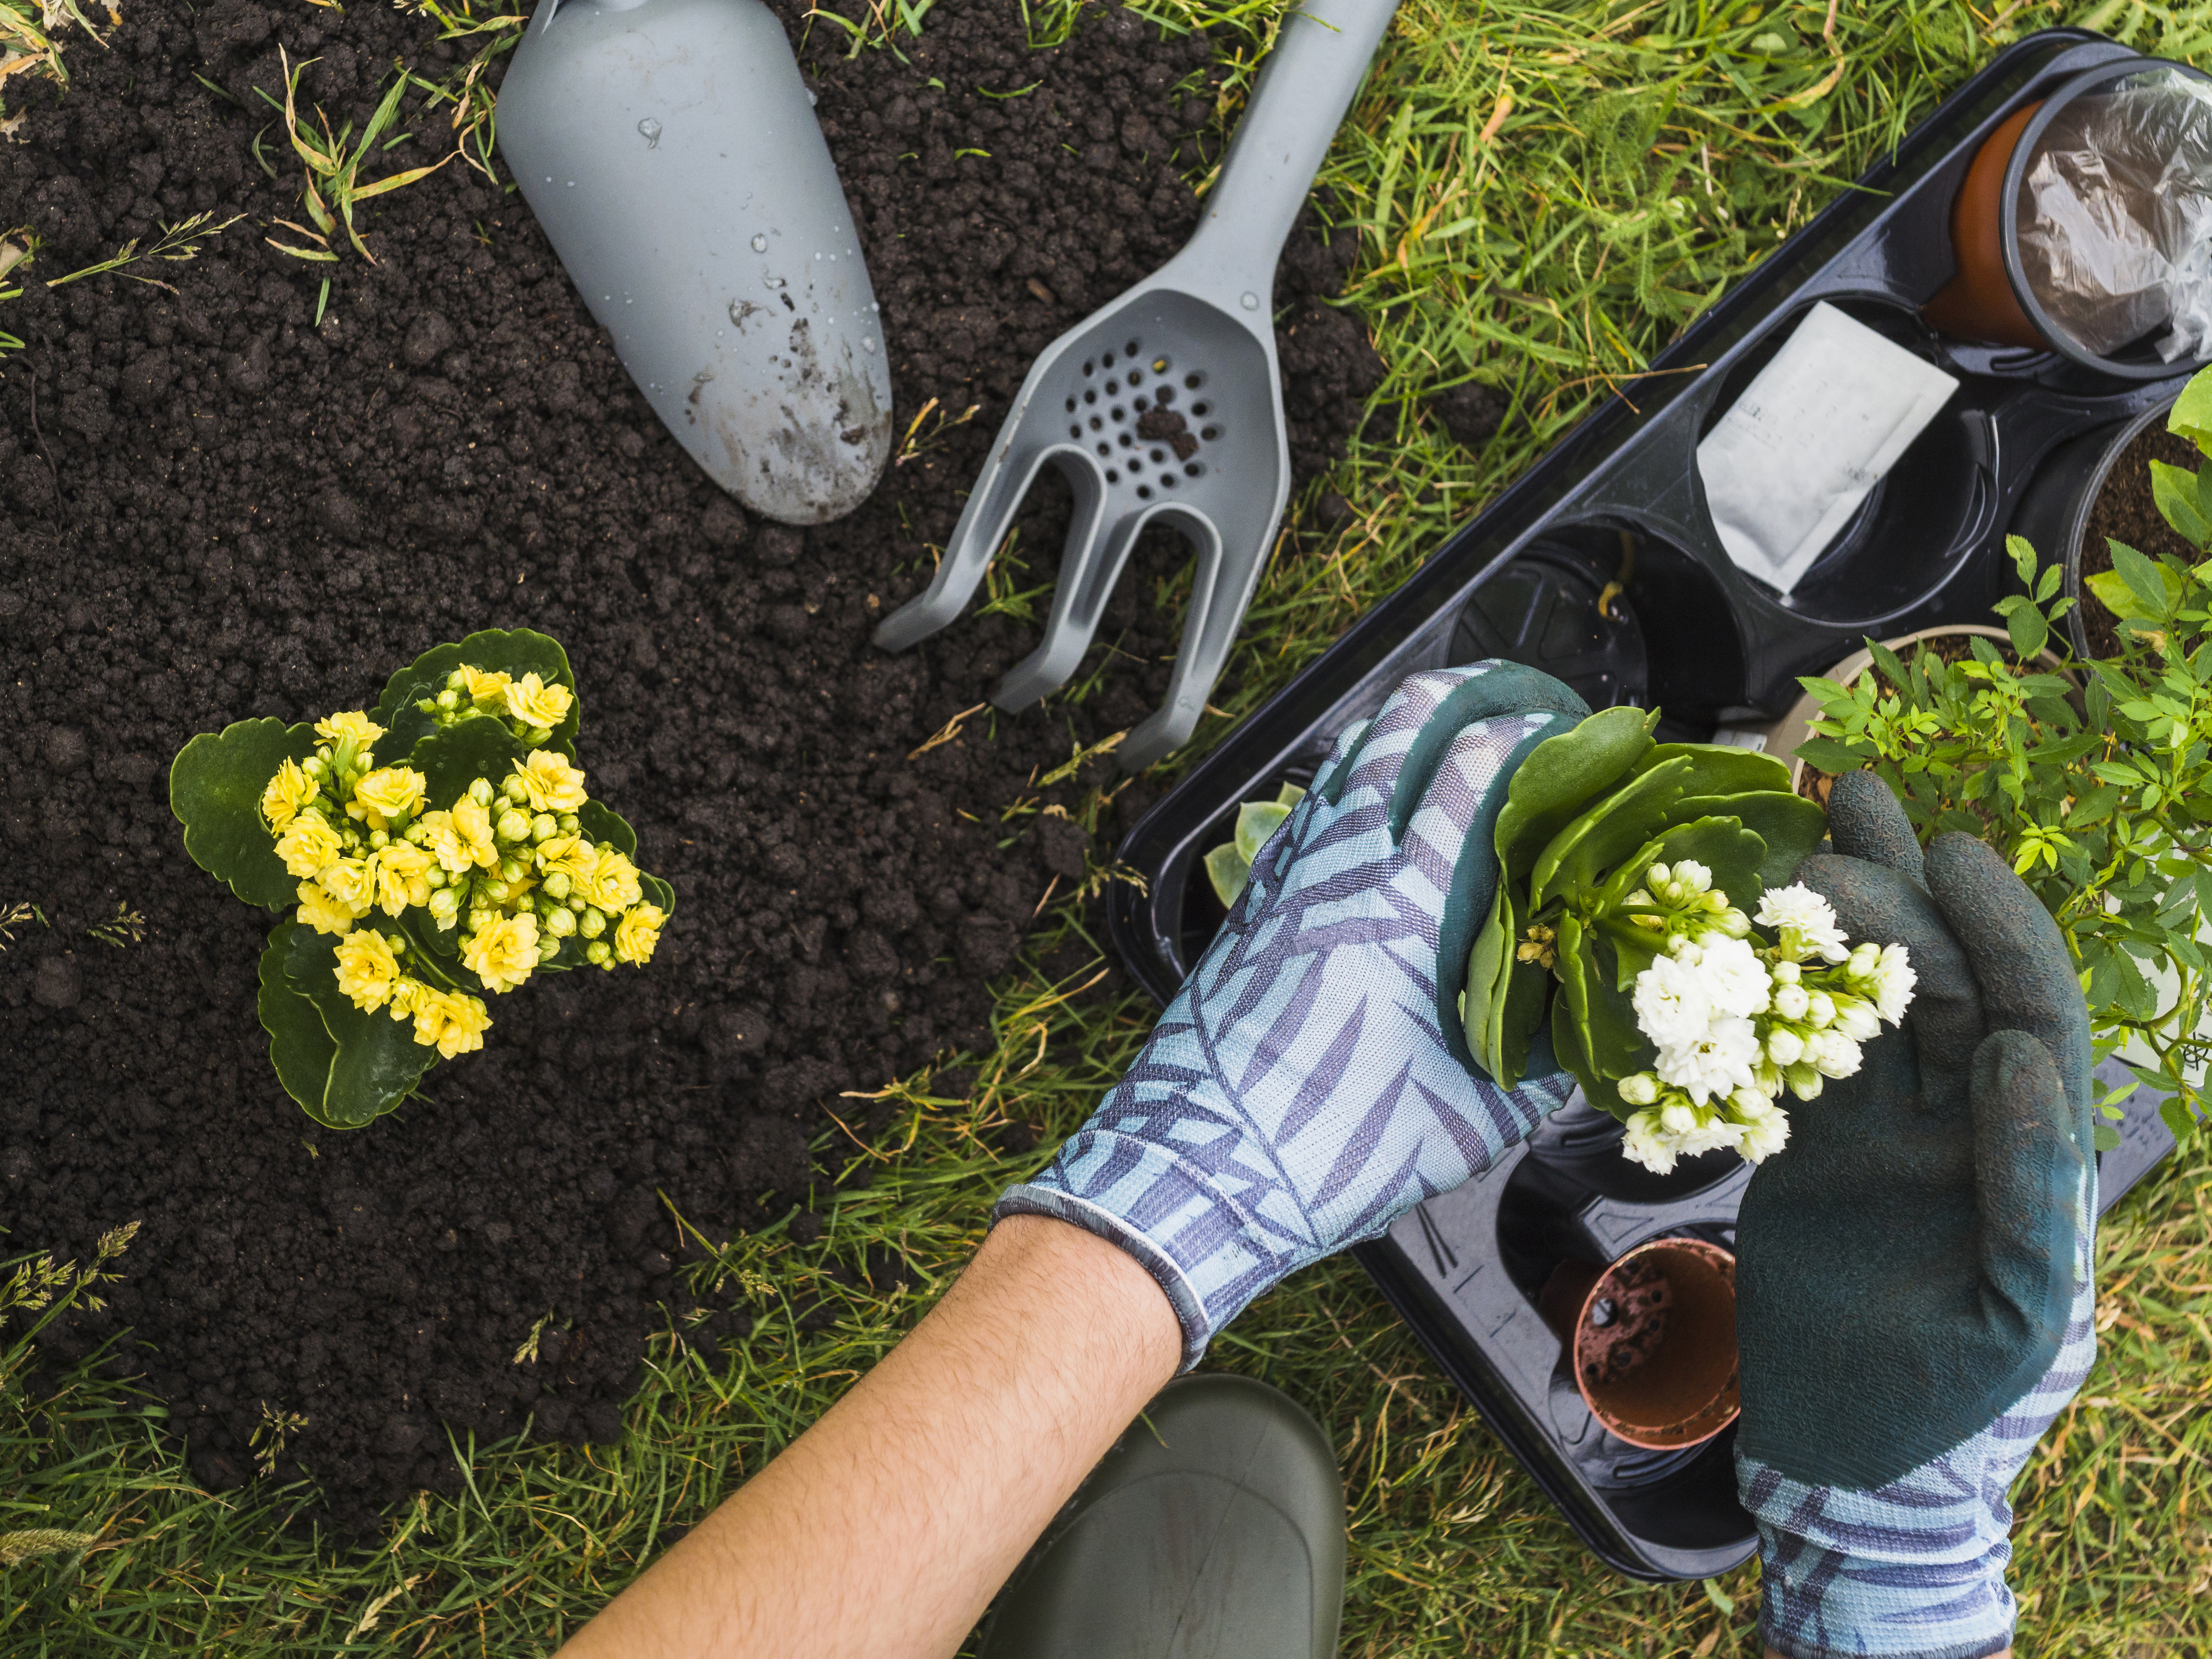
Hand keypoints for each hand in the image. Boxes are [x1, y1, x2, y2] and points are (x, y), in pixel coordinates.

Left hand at [998, 662, 1590, 1365]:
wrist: (1199, 1169)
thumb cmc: (1331, 1149)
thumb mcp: (1469, 1123)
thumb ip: (1537, 1070)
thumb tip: (1582, 1037)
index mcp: (1403, 906)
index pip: (1472, 772)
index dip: (1526, 732)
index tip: (1569, 729)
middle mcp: (1338, 870)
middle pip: (1397, 730)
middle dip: (1460, 693)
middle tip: (1509, 694)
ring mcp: (1284, 880)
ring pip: (1342, 764)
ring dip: (1396, 731)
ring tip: (1444, 727)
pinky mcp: (1250, 906)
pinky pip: (1304, 815)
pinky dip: (1345, 786)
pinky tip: (1366, 807)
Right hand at [1735, 772, 2095, 1658]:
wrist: (1849, 1458)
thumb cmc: (1951, 1404)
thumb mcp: (2016, 1314)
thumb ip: (2030, 1188)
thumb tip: (2015, 1059)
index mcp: (2028, 1154)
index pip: (2027, 1016)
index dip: (1998, 930)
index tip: (1951, 854)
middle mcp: (1962, 1125)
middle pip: (1944, 983)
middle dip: (1907, 893)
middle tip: (1850, 810)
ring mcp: (1886, 1132)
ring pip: (1870, 1001)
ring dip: (1847, 917)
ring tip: (1813, 826)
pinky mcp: (1814, 1149)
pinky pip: (1797, 1052)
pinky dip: (1777, 990)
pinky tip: (1753, 927)